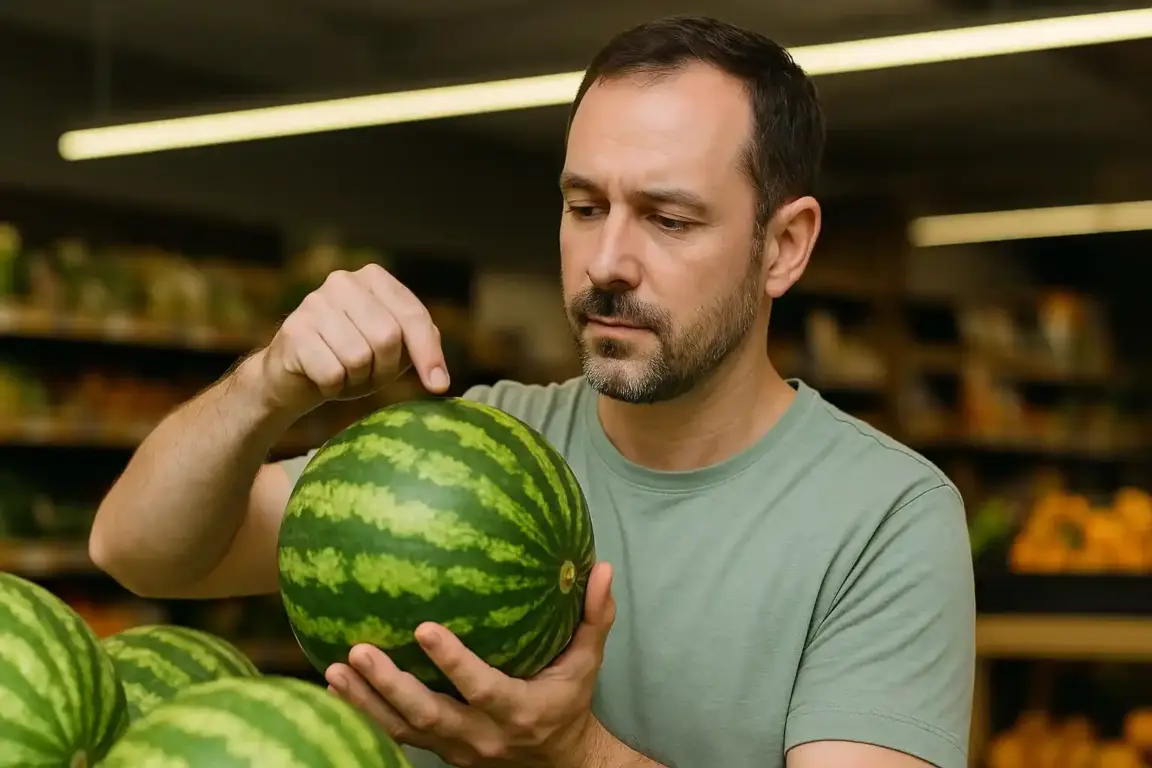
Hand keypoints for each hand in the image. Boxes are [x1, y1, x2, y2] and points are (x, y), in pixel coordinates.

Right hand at [255, 263, 448, 415]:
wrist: (294, 375)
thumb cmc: (351, 359)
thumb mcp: (393, 349)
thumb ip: (421, 346)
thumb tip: (440, 380)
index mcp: (374, 279)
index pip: (413, 315)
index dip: (428, 353)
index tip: (438, 386)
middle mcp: (344, 282)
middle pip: (387, 337)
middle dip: (384, 368)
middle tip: (369, 374)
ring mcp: (315, 303)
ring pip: (359, 356)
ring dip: (357, 379)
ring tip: (344, 373)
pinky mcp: (294, 330)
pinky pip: (331, 373)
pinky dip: (332, 387)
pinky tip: (322, 377)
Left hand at [326, 563, 615, 767]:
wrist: (559, 764)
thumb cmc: (570, 700)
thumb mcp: (589, 662)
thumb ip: (595, 617)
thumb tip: (602, 567)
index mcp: (519, 711)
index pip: (482, 689)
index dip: (452, 662)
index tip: (423, 628)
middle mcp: (483, 736)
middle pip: (429, 716)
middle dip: (390, 686)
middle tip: (358, 650)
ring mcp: (457, 749)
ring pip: (403, 730)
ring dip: (365, 702)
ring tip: (333, 669)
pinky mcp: (440, 751)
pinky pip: (396, 735)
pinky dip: (364, 713)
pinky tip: (337, 687)